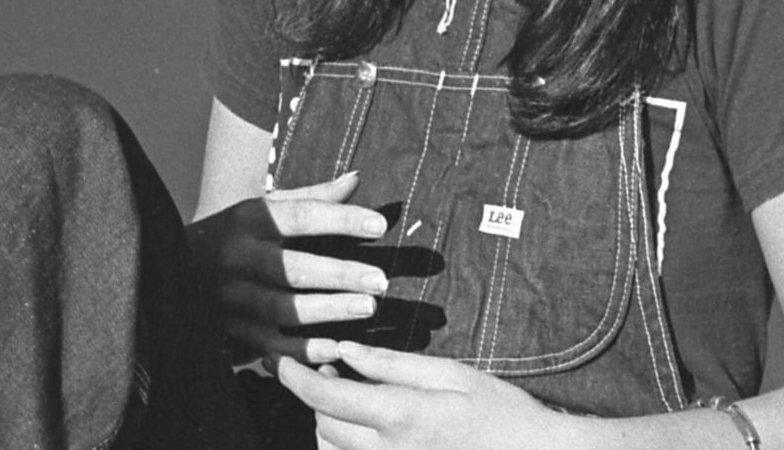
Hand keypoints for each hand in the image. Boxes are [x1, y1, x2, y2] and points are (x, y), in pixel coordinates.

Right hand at [185, 171, 389, 364]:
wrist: (170, 268)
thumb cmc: (234, 234)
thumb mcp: (262, 208)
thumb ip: (310, 197)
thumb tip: (357, 178)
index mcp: (247, 218)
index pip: (299, 215)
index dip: (340, 219)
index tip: (381, 225)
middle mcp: (235, 256)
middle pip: (291, 267)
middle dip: (339, 274)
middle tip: (381, 280)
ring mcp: (230, 296)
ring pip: (281, 307)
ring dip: (327, 309)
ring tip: (368, 307)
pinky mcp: (229, 329)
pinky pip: (270, 343)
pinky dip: (302, 349)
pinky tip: (336, 347)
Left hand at [277, 340, 570, 448]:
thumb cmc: (502, 413)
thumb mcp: (451, 375)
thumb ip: (393, 364)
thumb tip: (345, 351)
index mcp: (402, 416)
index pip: (326, 397)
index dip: (295, 378)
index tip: (281, 361)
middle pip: (324, 427)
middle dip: (317, 398)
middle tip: (333, 372)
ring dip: (330, 427)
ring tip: (351, 402)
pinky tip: (366, 432)